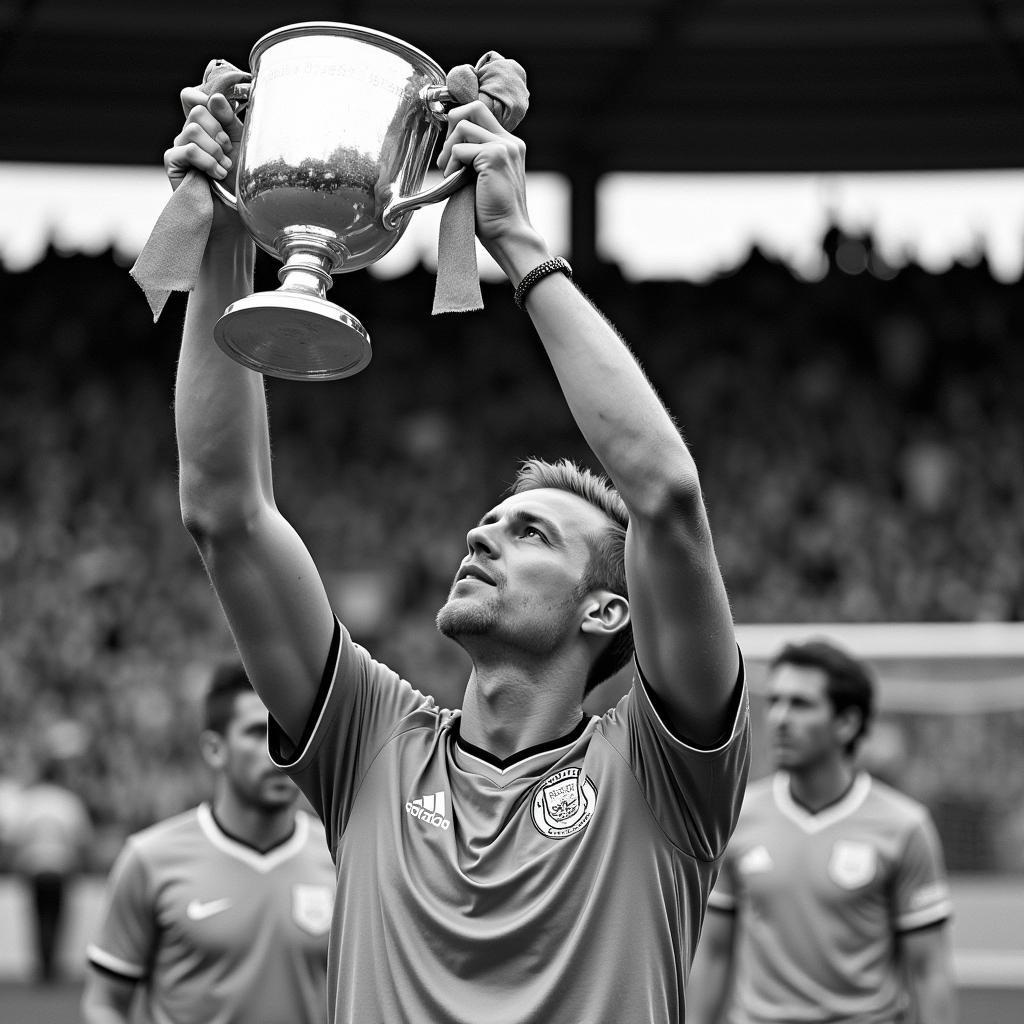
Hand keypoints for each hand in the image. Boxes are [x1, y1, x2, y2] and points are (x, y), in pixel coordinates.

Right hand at [165, 90, 243, 234]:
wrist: (233, 214)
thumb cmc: (239, 182)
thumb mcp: (240, 145)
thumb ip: (229, 120)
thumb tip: (214, 98)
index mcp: (205, 127)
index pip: (193, 98)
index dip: (205, 99)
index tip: (225, 120)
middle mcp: (189, 134)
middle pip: (197, 110)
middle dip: (219, 131)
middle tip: (228, 152)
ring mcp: (179, 147)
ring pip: (192, 129)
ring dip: (215, 150)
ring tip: (224, 168)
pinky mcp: (173, 163)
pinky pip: (188, 149)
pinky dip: (206, 161)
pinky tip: (216, 175)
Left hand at [435, 101, 546, 277]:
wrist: (508, 234)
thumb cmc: (493, 214)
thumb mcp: (483, 179)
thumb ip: (473, 158)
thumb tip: (450, 145)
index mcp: (510, 146)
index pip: (480, 114)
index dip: (458, 124)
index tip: (449, 148)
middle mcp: (510, 142)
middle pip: (473, 107)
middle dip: (451, 126)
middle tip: (447, 157)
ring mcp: (504, 147)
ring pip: (463, 125)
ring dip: (448, 148)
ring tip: (449, 172)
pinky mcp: (495, 156)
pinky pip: (460, 147)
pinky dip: (451, 163)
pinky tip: (454, 180)